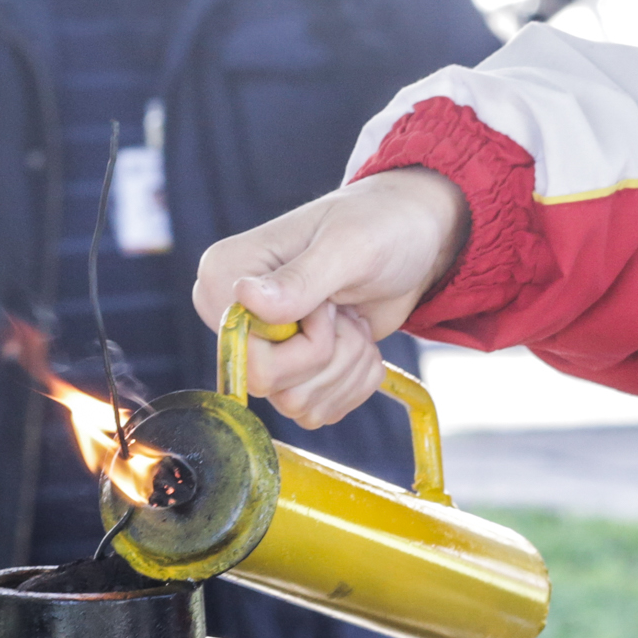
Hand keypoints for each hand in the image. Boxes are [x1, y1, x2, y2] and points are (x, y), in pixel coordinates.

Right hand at [191, 169, 469, 425]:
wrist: (411, 240)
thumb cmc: (381, 226)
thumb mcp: (349, 247)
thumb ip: (300, 279)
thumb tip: (242, 297)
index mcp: (225, 276)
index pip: (243, 354)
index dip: (303, 343)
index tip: (330, 305)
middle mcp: (231, 315)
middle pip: (269, 384)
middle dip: (330, 355)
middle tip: (347, 313)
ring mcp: (260, 347)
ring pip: (296, 404)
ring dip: (347, 367)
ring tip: (355, 320)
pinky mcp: (290, 371)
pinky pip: (316, 411)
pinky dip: (354, 382)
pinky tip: (359, 340)